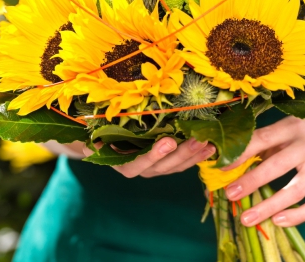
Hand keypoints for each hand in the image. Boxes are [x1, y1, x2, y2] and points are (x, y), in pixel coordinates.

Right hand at [83, 137, 215, 177]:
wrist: (107, 138)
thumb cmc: (101, 134)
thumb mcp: (96, 137)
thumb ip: (95, 141)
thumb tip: (93, 142)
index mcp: (123, 164)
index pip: (138, 164)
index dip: (154, 155)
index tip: (168, 141)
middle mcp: (142, 169)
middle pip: (163, 166)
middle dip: (181, 153)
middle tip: (197, 139)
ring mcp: (156, 168)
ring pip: (177, 166)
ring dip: (194, 155)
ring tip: (209, 143)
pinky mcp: (168, 163)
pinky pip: (184, 163)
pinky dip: (197, 156)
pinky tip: (211, 147)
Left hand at [222, 107, 304, 227]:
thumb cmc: (298, 133)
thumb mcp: (280, 129)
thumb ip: (257, 143)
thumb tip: (225, 159)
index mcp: (291, 128)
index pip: (264, 139)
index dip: (242, 153)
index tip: (222, 167)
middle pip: (278, 166)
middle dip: (252, 182)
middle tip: (231, 194)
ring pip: (296, 191)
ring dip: (270, 206)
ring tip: (248, 218)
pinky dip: (298, 216)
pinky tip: (277, 222)